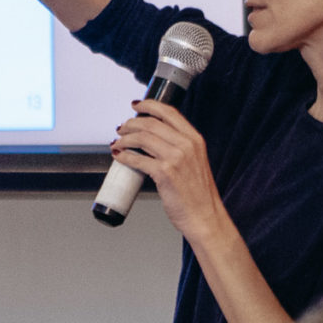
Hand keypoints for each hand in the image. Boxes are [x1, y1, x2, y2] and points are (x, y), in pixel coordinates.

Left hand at [111, 98, 224, 240]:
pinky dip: (125, 156)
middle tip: (122, 129)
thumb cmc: (199, 195)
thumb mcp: (195, 162)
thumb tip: (154, 141)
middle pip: (151, 123)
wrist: (204, 217)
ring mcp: (175, 158)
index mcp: (195, 139)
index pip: (169, 112)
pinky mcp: (164, 173)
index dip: (149, 105)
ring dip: (124, 139)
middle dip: (131, 124)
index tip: (137, 106)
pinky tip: (120, 157)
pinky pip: (138, 159)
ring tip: (117, 143)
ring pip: (142, 138)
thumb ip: (180, 148)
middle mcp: (186, 145)